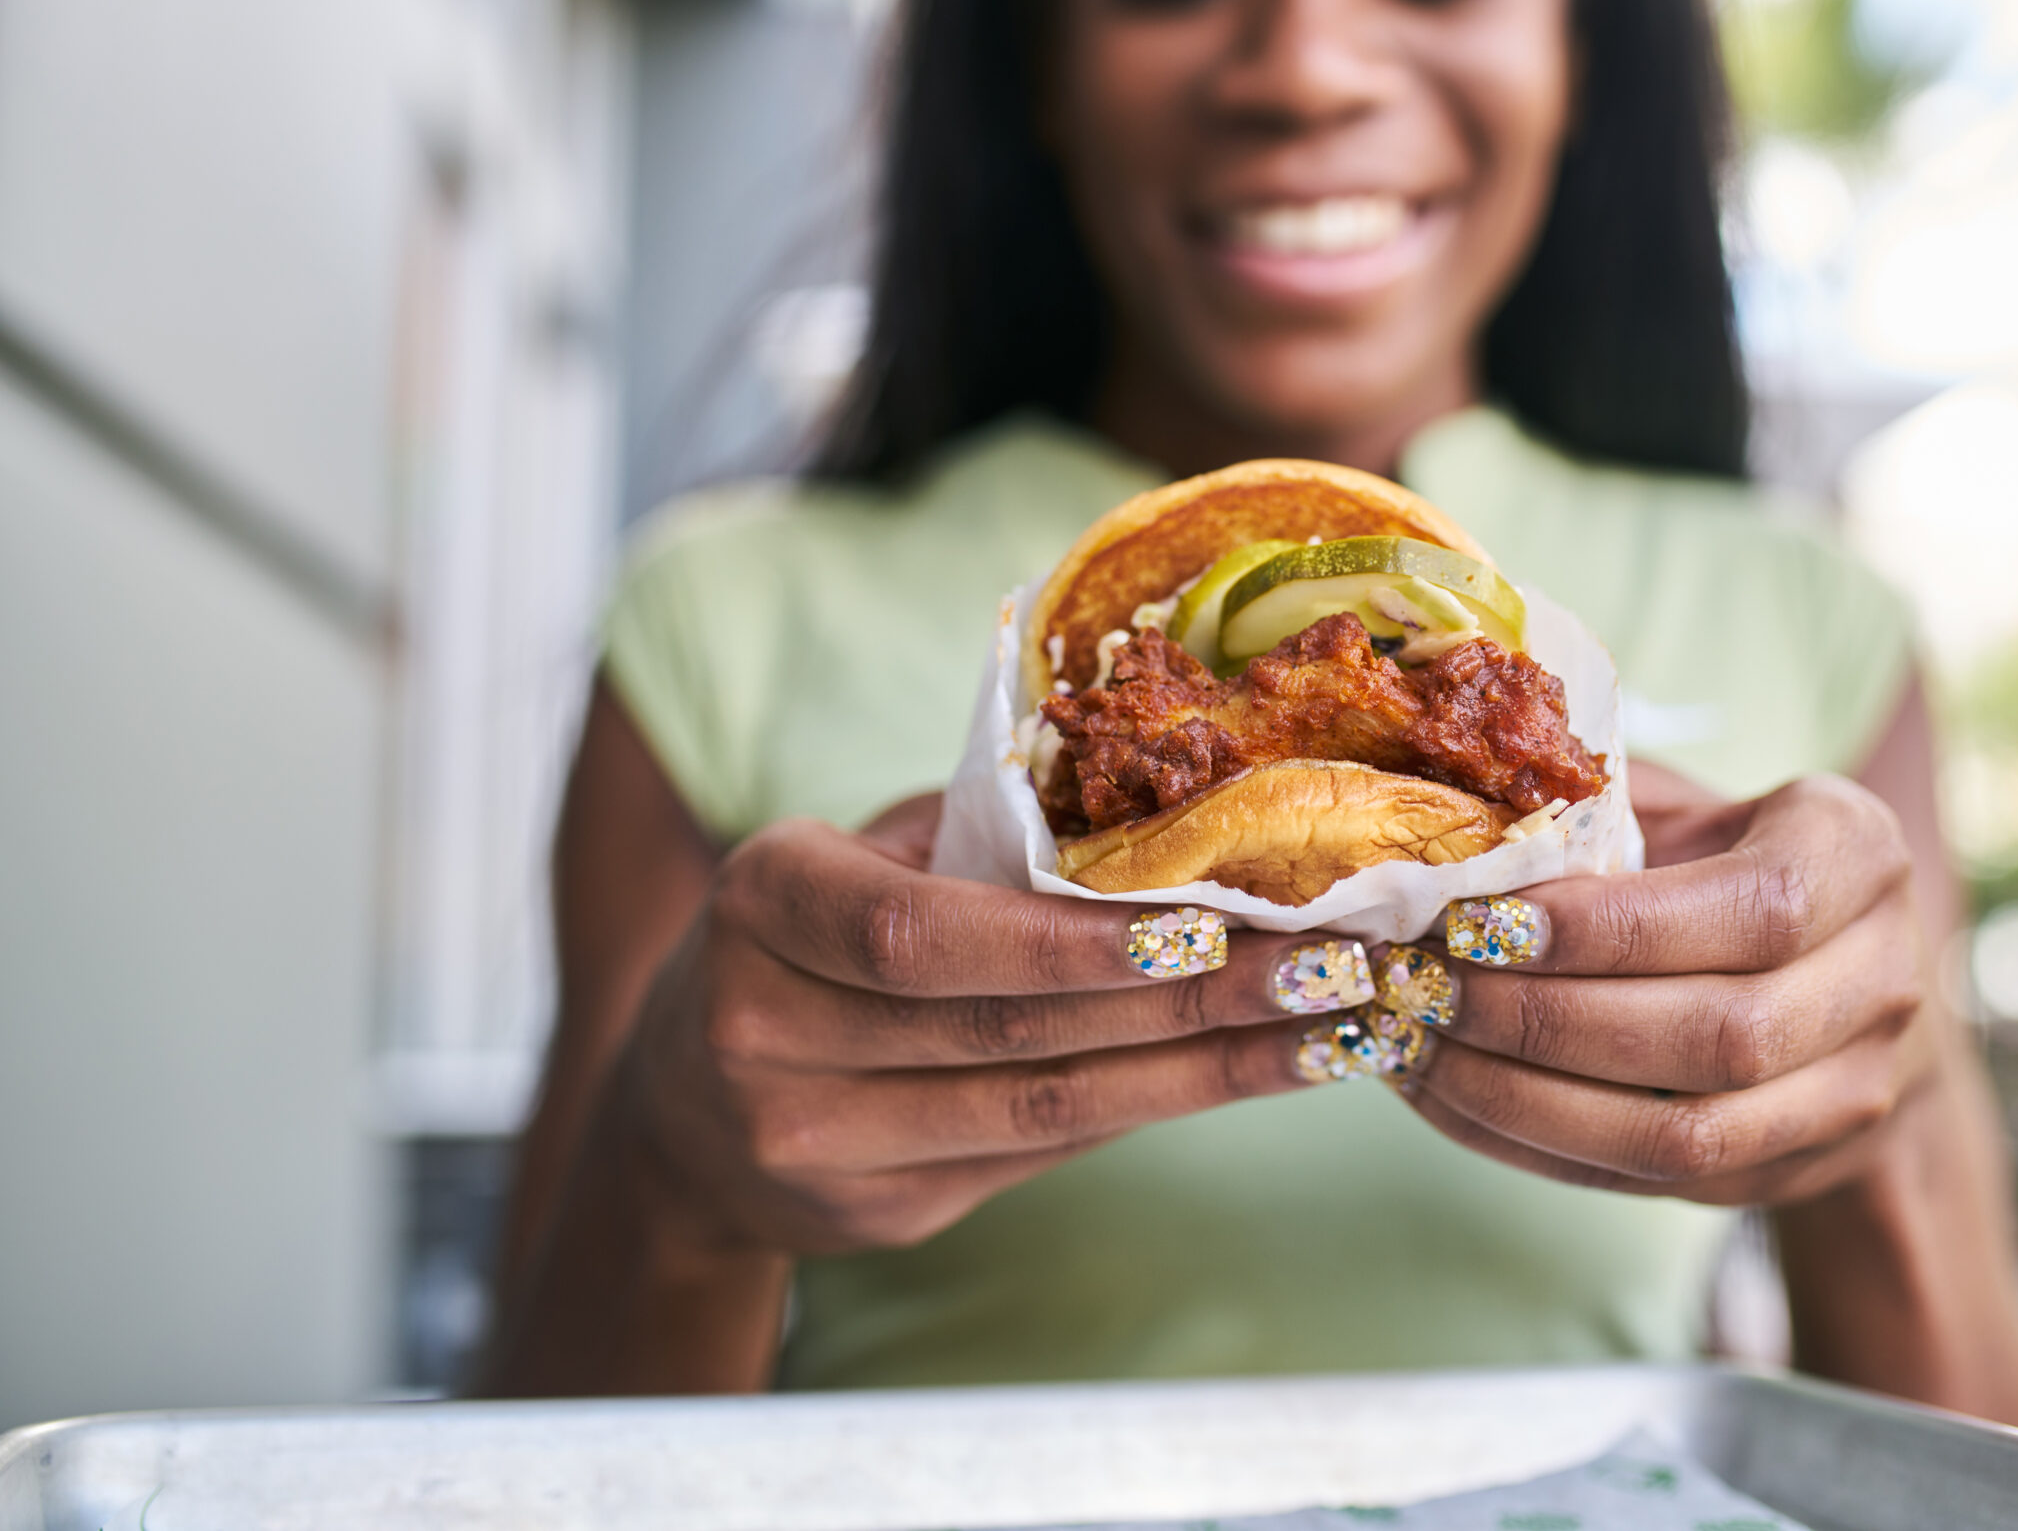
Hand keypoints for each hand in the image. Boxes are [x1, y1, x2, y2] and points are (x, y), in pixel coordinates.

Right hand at [607, 794, 1367, 1257]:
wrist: (683, 1110)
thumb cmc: (812, 935)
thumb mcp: (856, 855)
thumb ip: (984, 836)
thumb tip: (1179, 813)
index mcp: (764, 905)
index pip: (922, 932)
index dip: (1070, 940)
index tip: (1210, 926)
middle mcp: (765, 1033)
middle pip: (1006, 1030)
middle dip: (1185, 1002)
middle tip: (1322, 967)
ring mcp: (813, 1144)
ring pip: (1039, 1110)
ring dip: (1200, 1072)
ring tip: (1322, 1032)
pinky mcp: (873, 1216)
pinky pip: (1037, 1156)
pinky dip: (1151, 1109)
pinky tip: (1245, 1075)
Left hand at [1394, 762, 1936, 1205]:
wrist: (1832, 975)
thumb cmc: (1722, 860)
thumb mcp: (1682, 804)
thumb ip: (1595, 808)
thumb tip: (1449, 828)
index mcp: (1858, 853)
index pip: (1752, 909)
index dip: (1612, 930)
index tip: (1480, 922)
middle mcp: (1881, 978)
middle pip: (1721, 1034)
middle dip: (1548, 1020)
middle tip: (1424, 987)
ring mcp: (1851, 1091)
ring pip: (1688, 1134)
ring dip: (1528, 1099)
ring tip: (1417, 1047)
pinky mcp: (1788, 1170)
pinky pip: (1648, 1178)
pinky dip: (1531, 1142)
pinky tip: (1447, 1096)